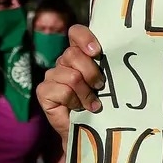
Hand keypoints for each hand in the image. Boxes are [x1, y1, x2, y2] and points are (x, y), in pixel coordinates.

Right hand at [36, 25, 104, 142]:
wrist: (89, 129)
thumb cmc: (101, 102)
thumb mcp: (107, 81)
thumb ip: (107, 65)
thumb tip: (119, 54)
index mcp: (79, 53)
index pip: (76, 33)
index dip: (85, 38)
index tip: (97, 51)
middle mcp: (63, 62)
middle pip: (74, 55)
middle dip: (91, 72)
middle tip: (99, 86)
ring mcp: (51, 76)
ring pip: (71, 76)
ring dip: (85, 93)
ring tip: (91, 103)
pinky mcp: (43, 91)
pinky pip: (61, 90)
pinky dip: (74, 101)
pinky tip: (78, 108)